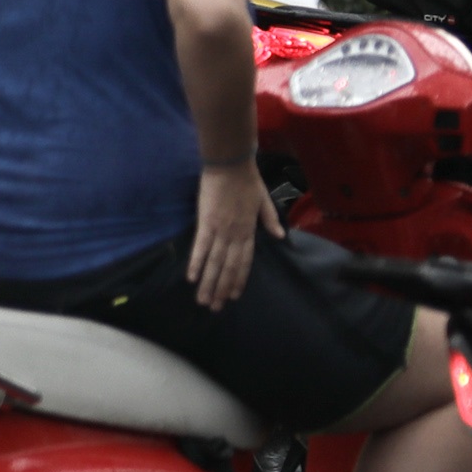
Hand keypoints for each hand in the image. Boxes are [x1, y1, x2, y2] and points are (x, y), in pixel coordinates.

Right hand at [187, 161, 282, 310]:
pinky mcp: (206, 222)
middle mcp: (235, 235)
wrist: (230, 164)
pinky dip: (197, 263)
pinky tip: (192, 278)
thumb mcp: (264, 200)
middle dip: (221, 289)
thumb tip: (280, 236)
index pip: (244, 262)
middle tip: (214, 308)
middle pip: (228, 267)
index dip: (238, 280)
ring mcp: (220, 230)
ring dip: (209, 283)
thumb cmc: (248, 180)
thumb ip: (270, 219)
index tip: (232, 297)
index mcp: (249, 231)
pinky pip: (201, 246)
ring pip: (215, 262)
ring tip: (202, 300)